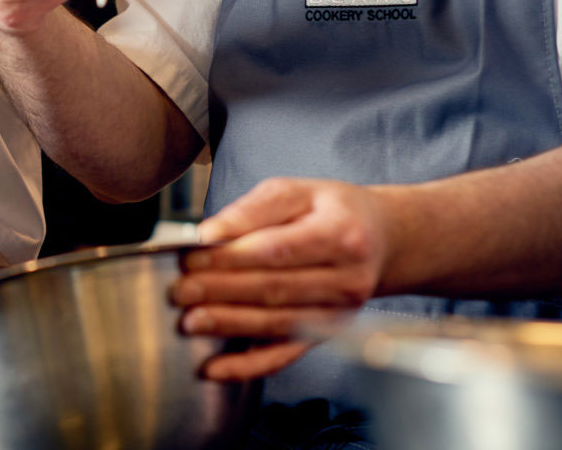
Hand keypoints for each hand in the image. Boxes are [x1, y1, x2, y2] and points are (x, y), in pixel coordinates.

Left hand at [171, 177, 390, 381]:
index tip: (192, 257)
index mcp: (340, 235)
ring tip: (190, 321)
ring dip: (230, 326)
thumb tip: (210, 233)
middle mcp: (346, 279)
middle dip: (221, 291)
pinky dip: (248, 366)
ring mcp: (338, 314)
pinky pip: (285, 356)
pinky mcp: (325, 336)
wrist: (381, 240)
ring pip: (277, 324)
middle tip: (181, 290)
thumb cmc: (333, 211)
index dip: (231, 257)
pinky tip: (215, 368)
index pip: (277, 249)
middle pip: (275, 289)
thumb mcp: (297, 192)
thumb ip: (253, 209)